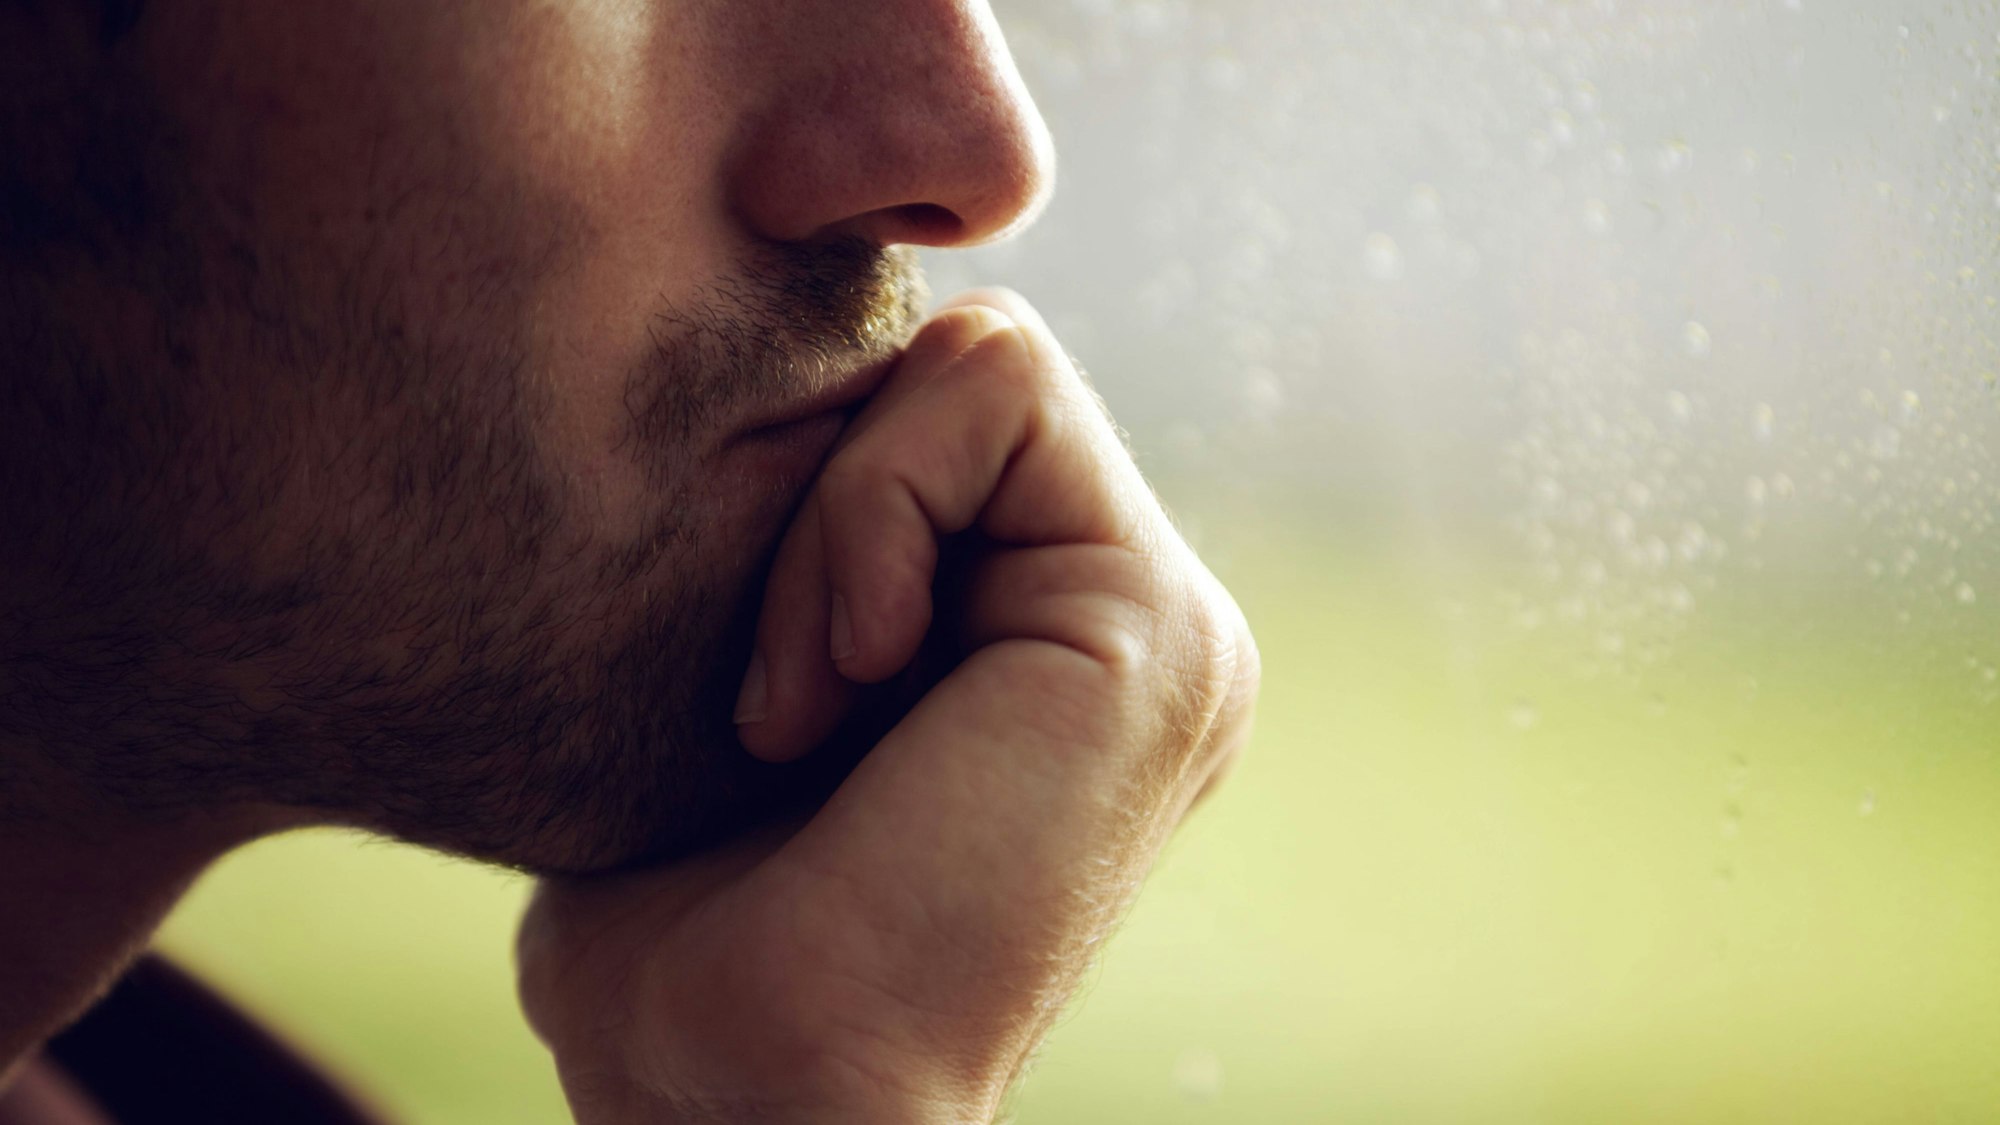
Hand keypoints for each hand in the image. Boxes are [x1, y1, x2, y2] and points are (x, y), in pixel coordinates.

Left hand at [515, 291, 1258, 1123]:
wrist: (752, 1089)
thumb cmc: (693, 939)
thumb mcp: (733, 690)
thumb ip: (793, 549)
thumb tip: (745, 412)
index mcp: (1047, 642)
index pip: (929, 411)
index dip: (806, 482)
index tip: (752, 686)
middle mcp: (1123, 622)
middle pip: (954, 373)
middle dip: (817, 501)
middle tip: (773, 702)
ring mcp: (1164, 620)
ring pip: (976, 361)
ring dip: (831, 521)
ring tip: (801, 705)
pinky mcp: (1161, 618)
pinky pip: (997, 387)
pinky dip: (870, 510)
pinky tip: (852, 676)